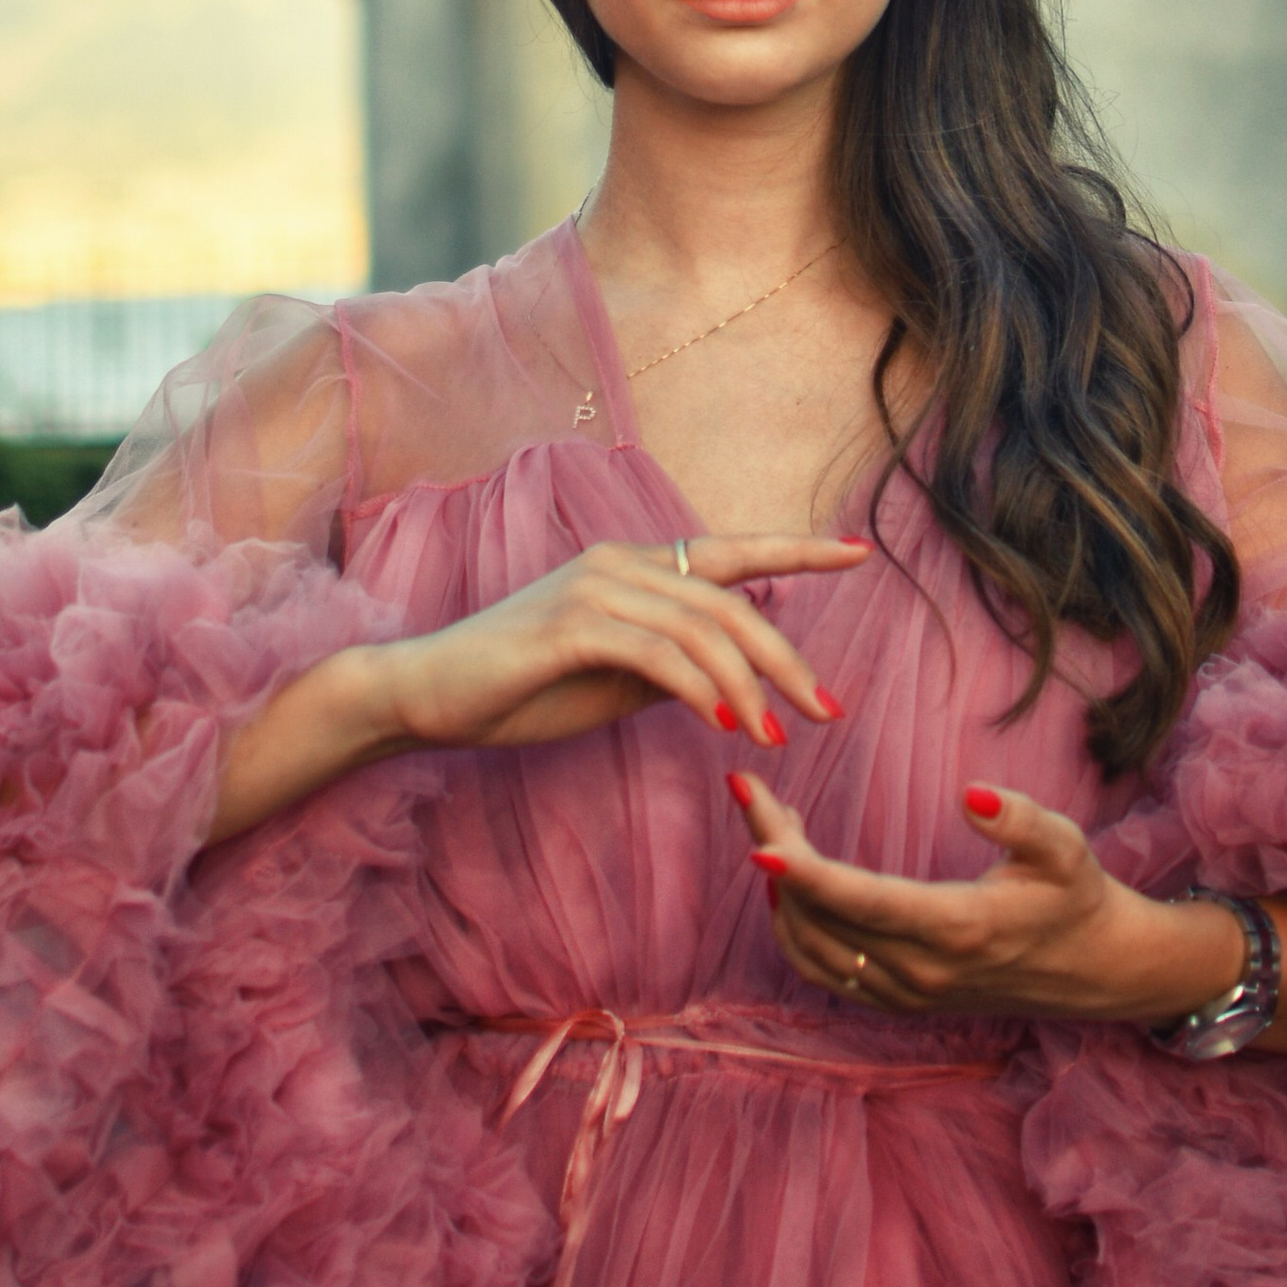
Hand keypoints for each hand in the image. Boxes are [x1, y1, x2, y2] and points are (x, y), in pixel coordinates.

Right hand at [208, 536, 862, 842]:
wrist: (428, 694)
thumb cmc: (520, 689)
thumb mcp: (613, 678)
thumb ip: (671, 664)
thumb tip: (734, 674)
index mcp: (635, 567)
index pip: (733, 550)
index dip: (799, 549)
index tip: (859, 553)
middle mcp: (622, 563)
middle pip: (732, 600)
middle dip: (787, 659)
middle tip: (826, 710)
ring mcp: (595, 589)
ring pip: (703, 626)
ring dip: (749, 685)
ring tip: (777, 737)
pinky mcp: (571, 626)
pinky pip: (657, 653)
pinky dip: (699, 688)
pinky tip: (723, 723)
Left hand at [731, 774, 1262, 1029]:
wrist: (1096, 970)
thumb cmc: (1077, 896)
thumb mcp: (1065, 848)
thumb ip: (1020, 820)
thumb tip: (970, 792)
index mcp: (957, 928)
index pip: (862, 902)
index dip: (807, 873)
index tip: (760, 840)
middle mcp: (923, 971)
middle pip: (822, 917)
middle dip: (776, 852)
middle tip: (751, 792)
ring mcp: (907, 994)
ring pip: (812, 949)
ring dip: (780, 889)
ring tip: (769, 824)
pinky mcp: (900, 1002)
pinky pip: (825, 973)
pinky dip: (794, 928)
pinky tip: (790, 882)